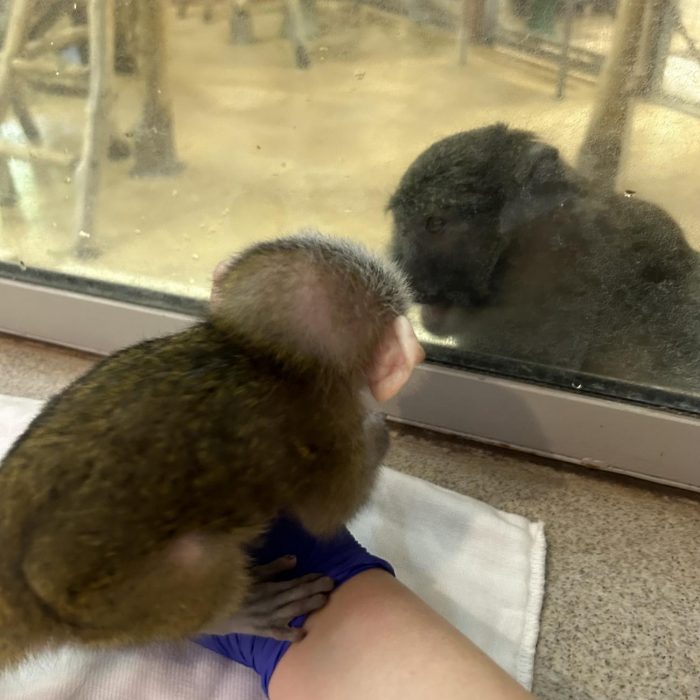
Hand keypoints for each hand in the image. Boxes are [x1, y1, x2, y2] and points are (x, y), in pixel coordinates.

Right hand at [202, 555, 333, 640]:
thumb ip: (273, 567)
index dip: (311, 579)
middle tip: (332, 585)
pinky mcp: (261, 630)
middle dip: (315, 590)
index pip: (294, 582)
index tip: (325, 575)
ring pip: (292, 612)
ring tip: (325, 601)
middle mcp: (271, 603)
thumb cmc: (232, 586)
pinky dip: (289, 634)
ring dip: (309, 606)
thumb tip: (295, 559)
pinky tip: (303, 634)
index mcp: (269, 587)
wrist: (212, 608)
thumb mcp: (252, 572)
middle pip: (297, 596)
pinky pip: (277, 634)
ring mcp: (267, 618)